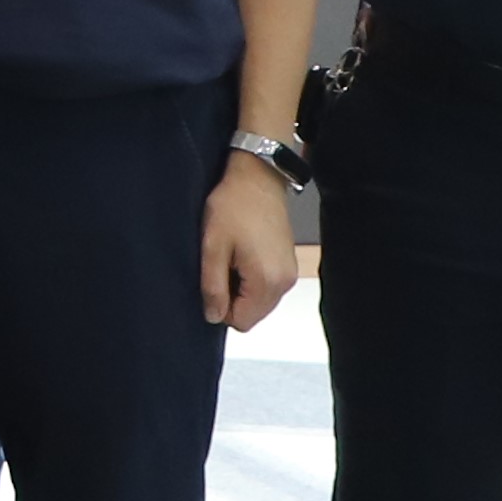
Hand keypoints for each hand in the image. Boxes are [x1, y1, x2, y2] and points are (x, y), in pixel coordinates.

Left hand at [200, 151, 307, 329]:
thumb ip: (212, 287)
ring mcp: (289, 273)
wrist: (258, 178)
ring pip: (260, 301)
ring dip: (241, 288)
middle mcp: (284, 282)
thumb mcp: (212, 247)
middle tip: (220, 266)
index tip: (212, 280)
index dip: (220, 307)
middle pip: (253, 314)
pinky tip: (241, 254)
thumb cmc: (233, 206)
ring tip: (231, 257)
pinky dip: (252, 279)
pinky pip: (267, 287)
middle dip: (232, 299)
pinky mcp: (288, 264)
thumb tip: (214, 317)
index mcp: (266, 281)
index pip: (242, 322)